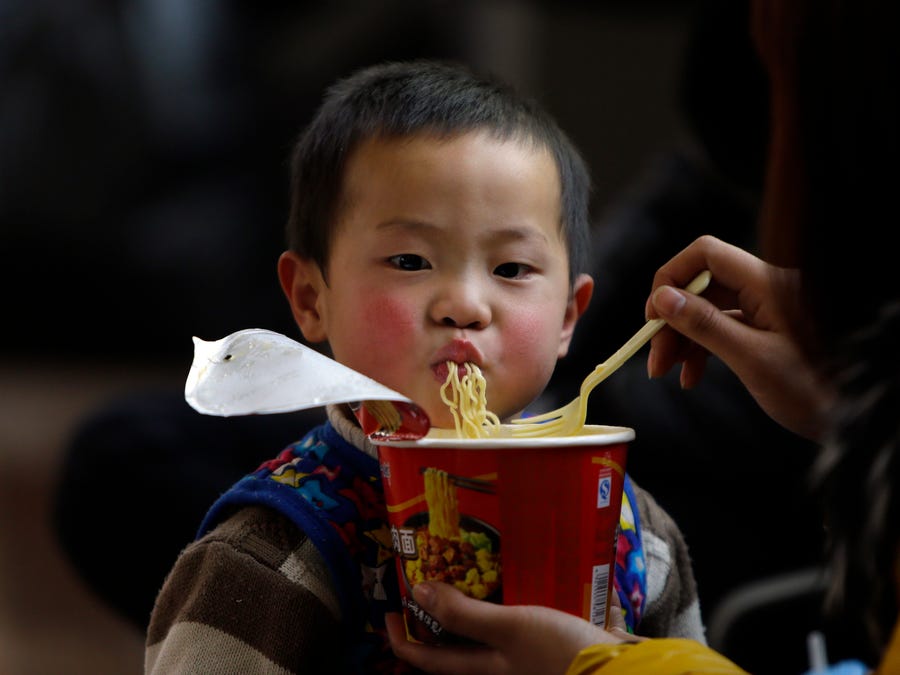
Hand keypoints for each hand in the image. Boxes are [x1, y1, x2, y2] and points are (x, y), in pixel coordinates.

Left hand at [387, 582, 634, 674]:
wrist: (614, 672)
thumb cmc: (559, 653)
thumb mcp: (508, 628)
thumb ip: (464, 614)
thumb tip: (417, 593)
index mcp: (479, 671)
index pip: (425, 661)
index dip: (400, 638)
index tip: (387, 609)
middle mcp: (493, 670)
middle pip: (450, 648)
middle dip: (432, 618)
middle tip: (424, 583)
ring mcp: (515, 661)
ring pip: (477, 639)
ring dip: (464, 611)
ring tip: (460, 576)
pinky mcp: (537, 650)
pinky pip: (505, 631)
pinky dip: (496, 609)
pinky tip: (504, 585)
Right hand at [644, 235, 832, 439]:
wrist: (850, 418)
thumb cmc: (810, 390)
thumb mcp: (751, 359)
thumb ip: (705, 325)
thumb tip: (662, 298)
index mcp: (766, 284)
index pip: (705, 254)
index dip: (671, 277)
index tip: (652, 316)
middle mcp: (764, 289)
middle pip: (701, 285)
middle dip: (671, 319)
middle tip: (654, 357)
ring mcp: (765, 310)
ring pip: (707, 309)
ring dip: (681, 338)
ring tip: (666, 372)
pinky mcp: (764, 330)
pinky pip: (721, 329)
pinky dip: (699, 350)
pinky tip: (690, 377)